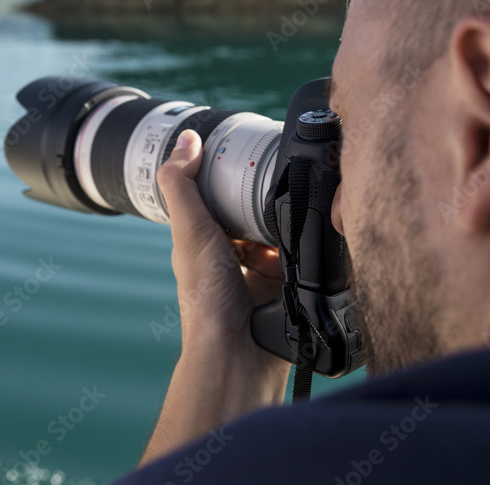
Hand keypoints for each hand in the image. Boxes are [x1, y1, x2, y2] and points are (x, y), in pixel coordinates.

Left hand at [140, 129, 290, 464]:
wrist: (239, 352)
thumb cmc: (206, 298)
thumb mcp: (190, 232)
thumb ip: (182, 186)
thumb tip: (186, 138)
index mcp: (202, 240)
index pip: (216, 195)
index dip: (228, 173)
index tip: (246, 148)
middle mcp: (229, 255)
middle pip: (249, 211)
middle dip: (262, 195)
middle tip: (278, 169)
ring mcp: (259, 271)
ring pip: (277, 230)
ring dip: (284, 218)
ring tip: (294, 197)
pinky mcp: (286, 284)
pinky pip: (299, 253)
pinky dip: (301, 243)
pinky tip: (306, 233)